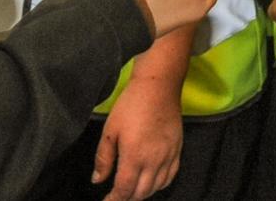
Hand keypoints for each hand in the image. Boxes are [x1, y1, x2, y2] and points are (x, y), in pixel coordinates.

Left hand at [92, 83, 182, 200]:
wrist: (158, 86)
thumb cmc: (131, 105)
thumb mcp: (110, 130)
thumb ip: (104, 158)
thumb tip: (97, 180)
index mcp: (135, 156)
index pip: (124, 190)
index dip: (114, 200)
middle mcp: (154, 161)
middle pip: (141, 193)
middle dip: (127, 198)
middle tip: (117, 196)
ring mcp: (169, 156)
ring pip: (157, 187)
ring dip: (143, 193)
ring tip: (132, 191)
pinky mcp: (178, 149)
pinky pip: (171, 176)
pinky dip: (160, 185)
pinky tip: (151, 182)